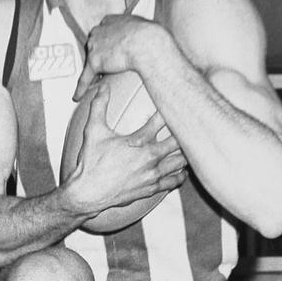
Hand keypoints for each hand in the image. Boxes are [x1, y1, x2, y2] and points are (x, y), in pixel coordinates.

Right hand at [64, 83, 186, 215]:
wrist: (88, 194)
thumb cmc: (90, 163)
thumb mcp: (93, 131)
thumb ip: (99, 106)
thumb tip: (101, 87)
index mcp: (139, 142)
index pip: (162, 120)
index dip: (170, 108)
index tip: (174, 101)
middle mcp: (150, 158)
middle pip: (179, 141)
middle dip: (185, 131)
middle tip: (192, 122)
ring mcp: (152, 175)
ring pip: (181, 162)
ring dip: (186, 153)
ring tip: (193, 144)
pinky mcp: (151, 188)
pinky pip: (173, 181)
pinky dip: (181, 175)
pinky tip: (183, 170)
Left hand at [74, 14, 162, 101]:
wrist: (146, 42)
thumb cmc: (148, 35)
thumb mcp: (140, 25)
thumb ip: (134, 31)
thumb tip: (140, 37)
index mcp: (108, 21)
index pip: (102, 34)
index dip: (106, 44)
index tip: (109, 50)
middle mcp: (98, 32)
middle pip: (93, 47)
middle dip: (99, 57)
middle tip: (108, 64)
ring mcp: (95, 47)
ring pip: (90, 62)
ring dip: (94, 71)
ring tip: (97, 80)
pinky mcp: (95, 63)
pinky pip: (85, 78)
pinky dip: (81, 89)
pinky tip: (78, 96)